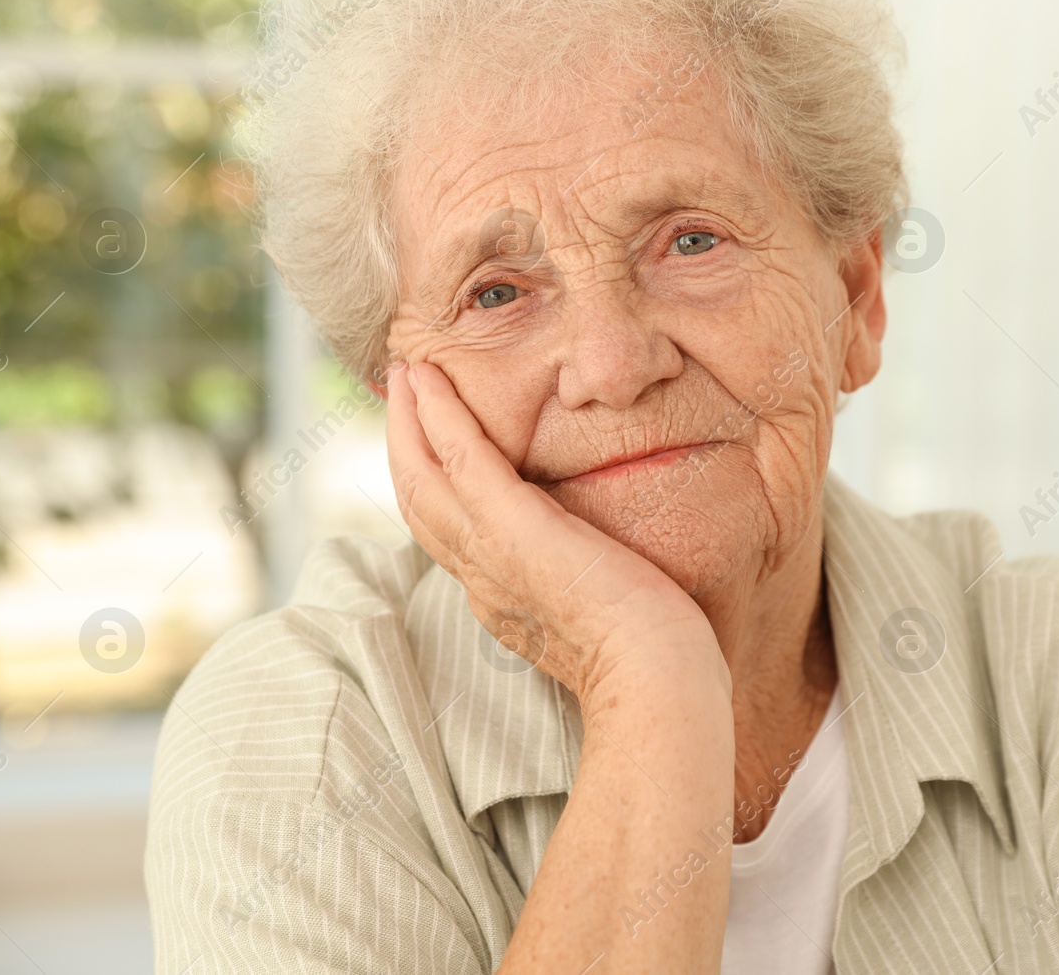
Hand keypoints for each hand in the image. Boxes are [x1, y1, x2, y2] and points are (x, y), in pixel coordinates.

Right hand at [385, 361, 724, 707]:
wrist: (658, 684)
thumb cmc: (656, 660)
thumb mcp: (607, 615)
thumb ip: (591, 584)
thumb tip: (605, 559)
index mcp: (504, 600)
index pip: (450, 534)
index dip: (433, 484)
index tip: (431, 443)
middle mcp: (484, 580)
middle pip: (419, 502)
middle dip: (404, 442)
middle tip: (400, 389)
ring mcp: (492, 556)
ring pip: (424, 478)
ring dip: (409, 419)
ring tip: (404, 373)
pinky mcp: (515, 531)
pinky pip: (464, 461)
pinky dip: (440, 417)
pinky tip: (430, 382)